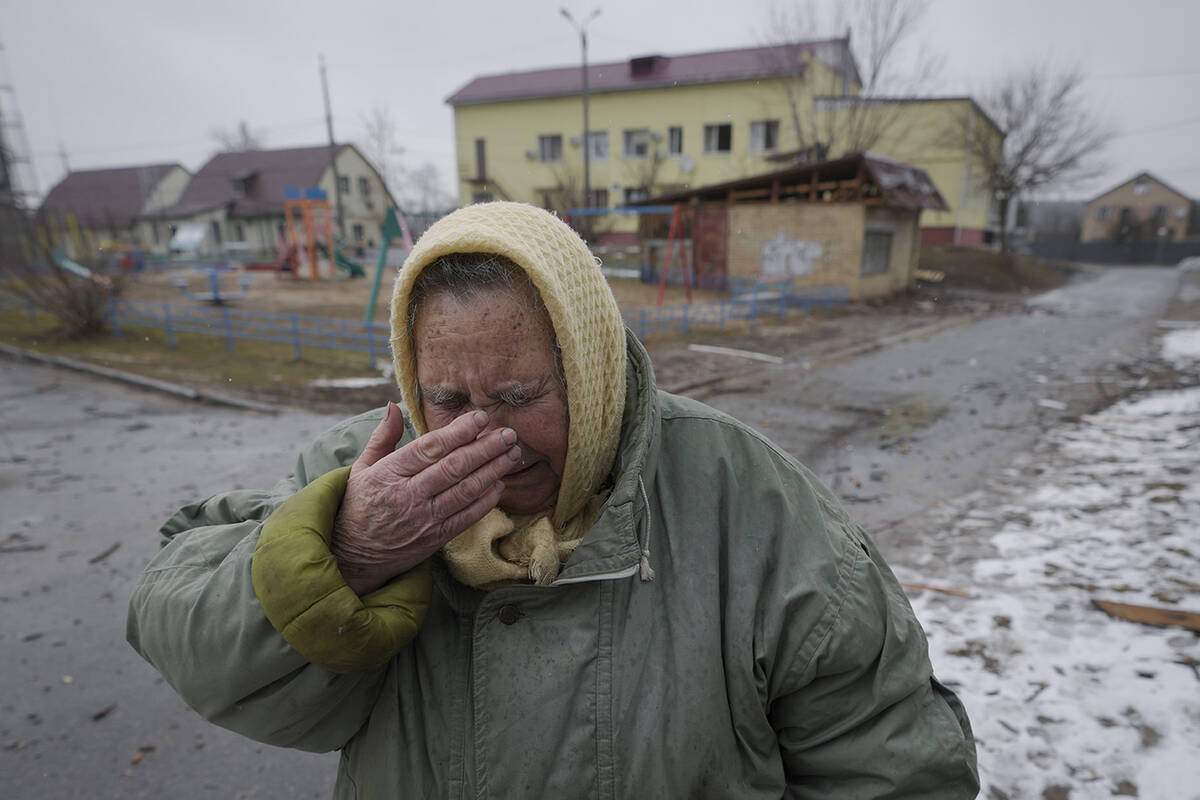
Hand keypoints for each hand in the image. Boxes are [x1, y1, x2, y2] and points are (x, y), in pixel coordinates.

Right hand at [331, 402, 520, 594]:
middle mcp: (408, 496)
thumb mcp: (361, 468)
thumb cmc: (357, 506)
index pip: (430, 448)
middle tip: (509, 434)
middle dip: (485, 448)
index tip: (480, 418)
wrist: (351, 556)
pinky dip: (486, 501)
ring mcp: (423, 520)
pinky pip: (466, 518)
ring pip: (465, 491)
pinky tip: (500, 484)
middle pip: (454, 467)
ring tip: (513, 455)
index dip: (458, 432)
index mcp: (389, 474)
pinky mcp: (434, 539)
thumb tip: (394, 406)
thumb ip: (383, 437)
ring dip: (493, 471)